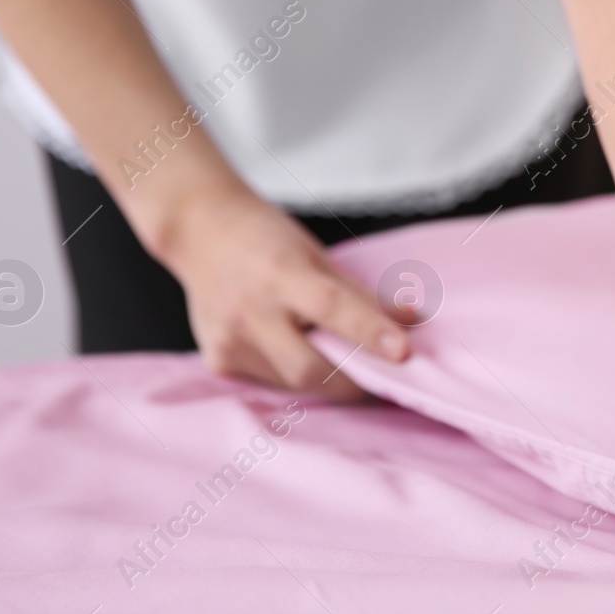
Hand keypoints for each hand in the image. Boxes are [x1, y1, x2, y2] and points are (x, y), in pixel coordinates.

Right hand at [150, 184, 409, 399]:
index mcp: (280, 272)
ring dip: (323, 379)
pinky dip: (292, 375)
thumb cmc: (268, 240)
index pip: (332, 306)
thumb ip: (361, 293)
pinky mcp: (218, 360)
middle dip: (351, 380)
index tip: (405, 351)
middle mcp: (249, 310)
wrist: (201, 230)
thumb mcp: (316, 254)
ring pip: (291, 382)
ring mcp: (228, 339)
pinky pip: (270, 382)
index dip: (370, 331)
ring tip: (334, 358)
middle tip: (378, 377)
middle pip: (308, 366)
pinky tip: (291, 350)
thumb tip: (413, 320)